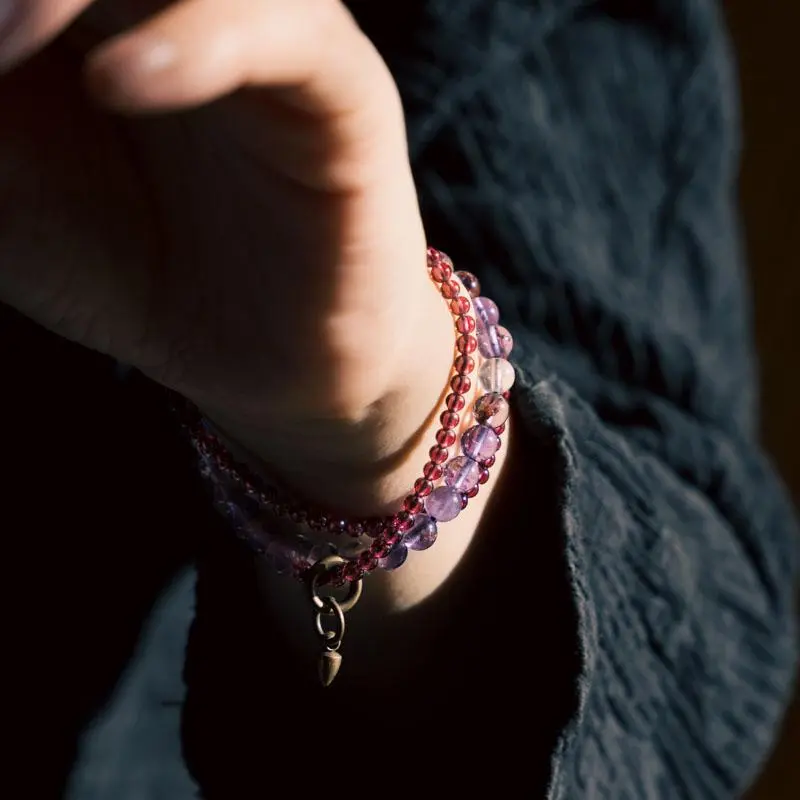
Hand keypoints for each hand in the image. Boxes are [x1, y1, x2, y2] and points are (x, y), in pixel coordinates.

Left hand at [0, 0, 453, 509]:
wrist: (264, 359)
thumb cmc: (136, 276)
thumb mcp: (9, 199)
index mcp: (101, 13)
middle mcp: (181, 4)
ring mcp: (268, 33)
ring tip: (6, 43)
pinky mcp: (345, 88)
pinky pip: (291, 29)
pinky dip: (200, 35)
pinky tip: (120, 84)